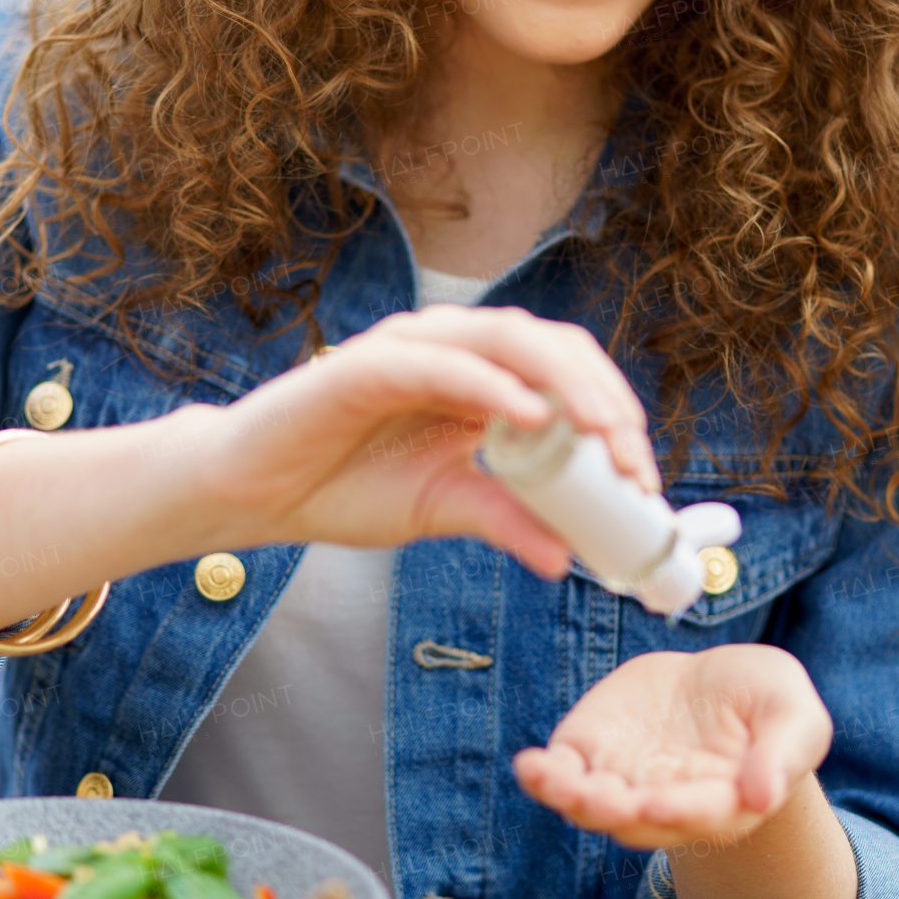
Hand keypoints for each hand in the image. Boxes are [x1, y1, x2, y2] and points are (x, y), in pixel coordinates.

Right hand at [180, 305, 657, 576]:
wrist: (256, 494)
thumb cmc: (346, 488)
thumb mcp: (446, 509)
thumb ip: (507, 519)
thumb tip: (566, 559)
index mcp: (482, 378)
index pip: (567, 375)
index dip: (614, 416)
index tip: (642, 478)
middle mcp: (455, 349)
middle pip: (552, 348)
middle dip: (603, 401)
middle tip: (631, 461)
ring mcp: (413, 348)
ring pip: (508, 339)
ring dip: (563, 384)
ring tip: (599, 433)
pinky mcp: (368, 363)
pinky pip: (440, 364)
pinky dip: (490, 384)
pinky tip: (528, 417)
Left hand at [512, 644, 833, 848]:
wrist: (718, 684)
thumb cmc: (765, 703)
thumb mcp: (794, 714)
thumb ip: (783, 753)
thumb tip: (765, 796)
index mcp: (724, 803)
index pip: (701, 814)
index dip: (679, 810)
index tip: (658, 802)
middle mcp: (669, 803)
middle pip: (637, 820)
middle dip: (615, 810)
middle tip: (599, 798)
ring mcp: (625, 781)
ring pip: (592, 805)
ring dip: (571, 798)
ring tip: (552, 780)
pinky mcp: (593, 752)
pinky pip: (562, 774)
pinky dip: (543, 777)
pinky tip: (529, 766)